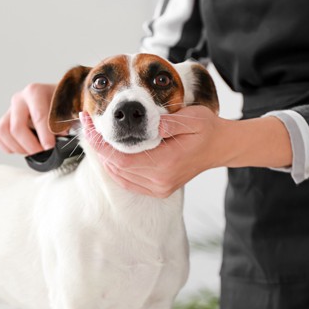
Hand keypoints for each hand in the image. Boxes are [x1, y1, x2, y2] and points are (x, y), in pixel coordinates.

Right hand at [0, 83, 63, 154]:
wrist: (59, 101)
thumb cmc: (65, 105)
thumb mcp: (71, 108)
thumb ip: (66, 120)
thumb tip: (61, 134)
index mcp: (35, 92)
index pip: (38, 116)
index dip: (44, 135)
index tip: (50, 147)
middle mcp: (19, 99)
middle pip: (17, 128)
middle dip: (31, 146)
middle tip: (44, 153)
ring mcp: (9, 110)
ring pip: (3, 133)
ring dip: (19, 148)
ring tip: (35, 151)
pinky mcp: (4, 121)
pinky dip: (10, 147)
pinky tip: (26, 147)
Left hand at [79, 106, 224, 197]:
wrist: (220, 147)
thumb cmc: (206, 129)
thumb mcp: (192, 118)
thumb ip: (168, 122)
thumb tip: (147, 123)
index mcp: (165, 164)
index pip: (120, 158)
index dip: (99, 143)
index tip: (88, 122)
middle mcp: (159, 182)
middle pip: (115, 168)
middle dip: (98, 146)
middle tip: (88, 124)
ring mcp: (158, 188)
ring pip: (119, 176)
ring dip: (105, 157)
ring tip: (96, 135)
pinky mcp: (158, 190)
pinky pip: (128, 181)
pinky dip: (115, 167)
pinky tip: (110, 151)